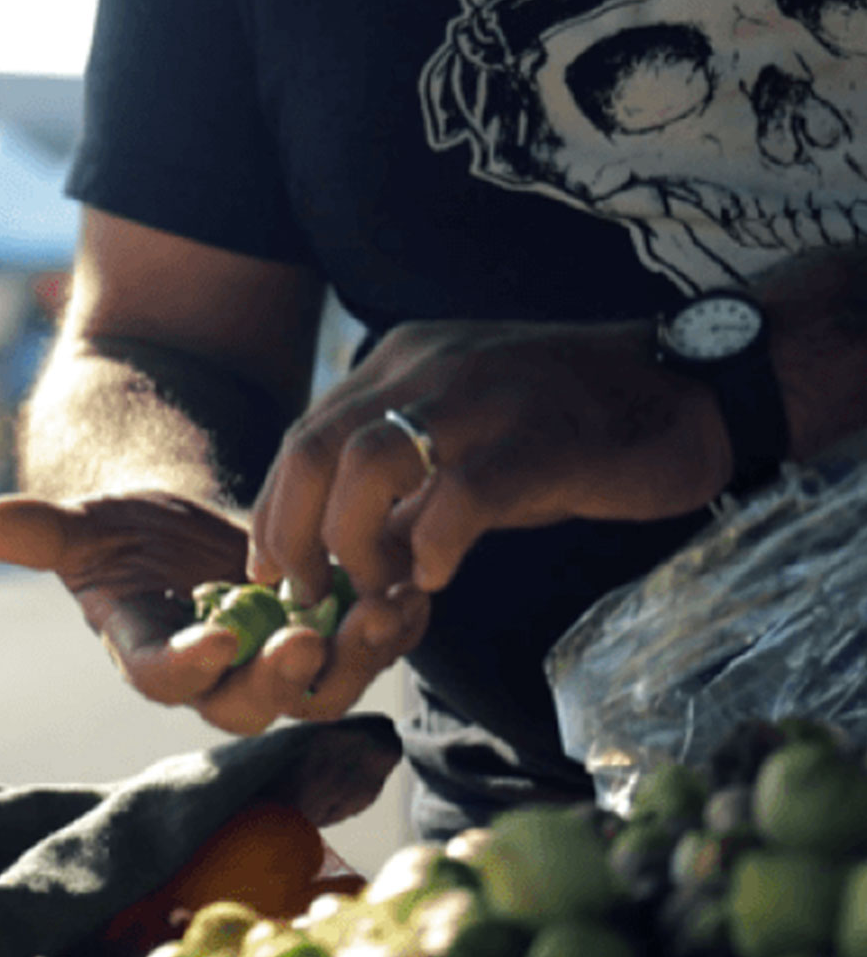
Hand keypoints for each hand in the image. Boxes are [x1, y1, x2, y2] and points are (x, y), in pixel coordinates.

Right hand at [0, 491, 428, 734]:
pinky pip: (361, 647)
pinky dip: (389, 626)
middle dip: (285, 677)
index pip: (163, 678)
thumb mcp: (88, 526)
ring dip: (355, 655)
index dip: (186, 667)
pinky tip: (412, 590)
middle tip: (311, 640)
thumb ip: (43, 532)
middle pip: (255, 700)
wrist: (184, 537)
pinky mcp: (324, 637)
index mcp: (153, 655)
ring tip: (383, 609)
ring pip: (321, 685)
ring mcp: (275, 662)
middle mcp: (218, 676)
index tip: (212, 639)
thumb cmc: (126, 534)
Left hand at [249, 318, 732, 600]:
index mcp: (401, 362)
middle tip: (310, 595)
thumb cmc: (566, 424)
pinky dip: (435, 548)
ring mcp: (481, 395)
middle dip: (292, 534)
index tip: (275, 568)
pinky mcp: (539, 438)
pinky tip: (440, 577)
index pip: (304, 435)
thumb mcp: (462, 436)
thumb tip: (340, 546)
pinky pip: (459, 498)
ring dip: (355, 545)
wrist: (682, 389)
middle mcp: (427, 366)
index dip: (276, 510)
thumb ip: (402, 475)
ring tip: (379, 590)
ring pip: (367, 467)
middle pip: (312, 449)